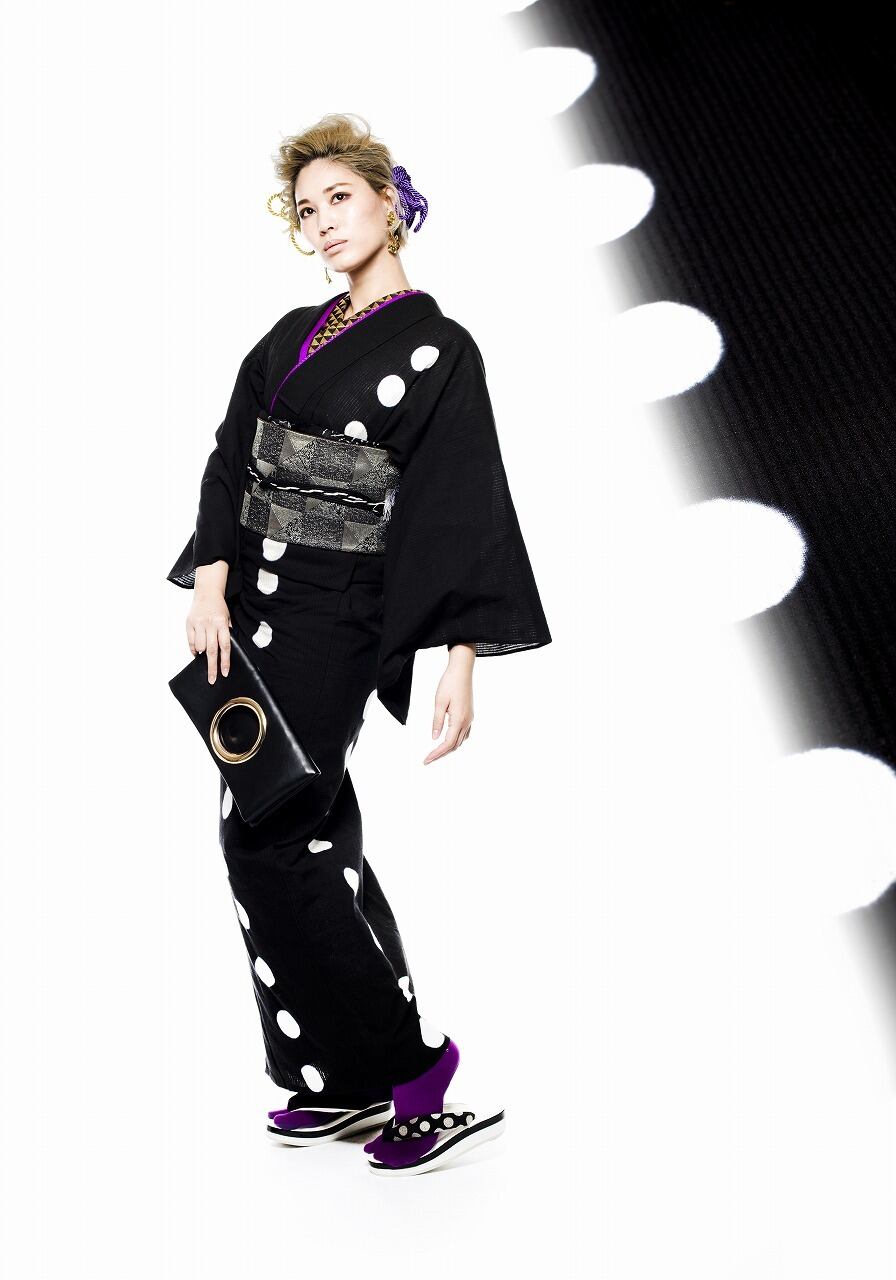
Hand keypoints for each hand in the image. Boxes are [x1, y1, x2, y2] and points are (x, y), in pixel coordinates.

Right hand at [186, 589, 231, 682]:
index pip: (225, 646)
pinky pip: (190, 641)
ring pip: (199, 647)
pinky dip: (193, 649)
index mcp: (222, 623)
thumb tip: (224, 652)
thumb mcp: (228, 618)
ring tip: (204, 653)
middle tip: (212, 679)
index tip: (224, 673)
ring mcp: (198, 623)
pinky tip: (196, 652)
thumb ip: (227, 633)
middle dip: (212, 667)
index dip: (225, 661)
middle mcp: (210, 624)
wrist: (207, 592)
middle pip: (211, 650)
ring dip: (202, 653)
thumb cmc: (219, 608)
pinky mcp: (189, 623)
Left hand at [424, 645, 474, 764]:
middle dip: (442, 753)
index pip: (447, 743)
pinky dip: (456, 740)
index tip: (427, 759)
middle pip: (455, 745)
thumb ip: (437, 721)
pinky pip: (464, 732)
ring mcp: (470, 718)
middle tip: (429, 759)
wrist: (462, 670)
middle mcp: (467, 721)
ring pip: (461, 740)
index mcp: (459, 719)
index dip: (437, 753)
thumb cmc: (450, 683)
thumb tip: (434, 737)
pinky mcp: (469, 714)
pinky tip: (449, 738)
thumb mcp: (439, 702)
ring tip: (436, 752)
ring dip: (449, 748)